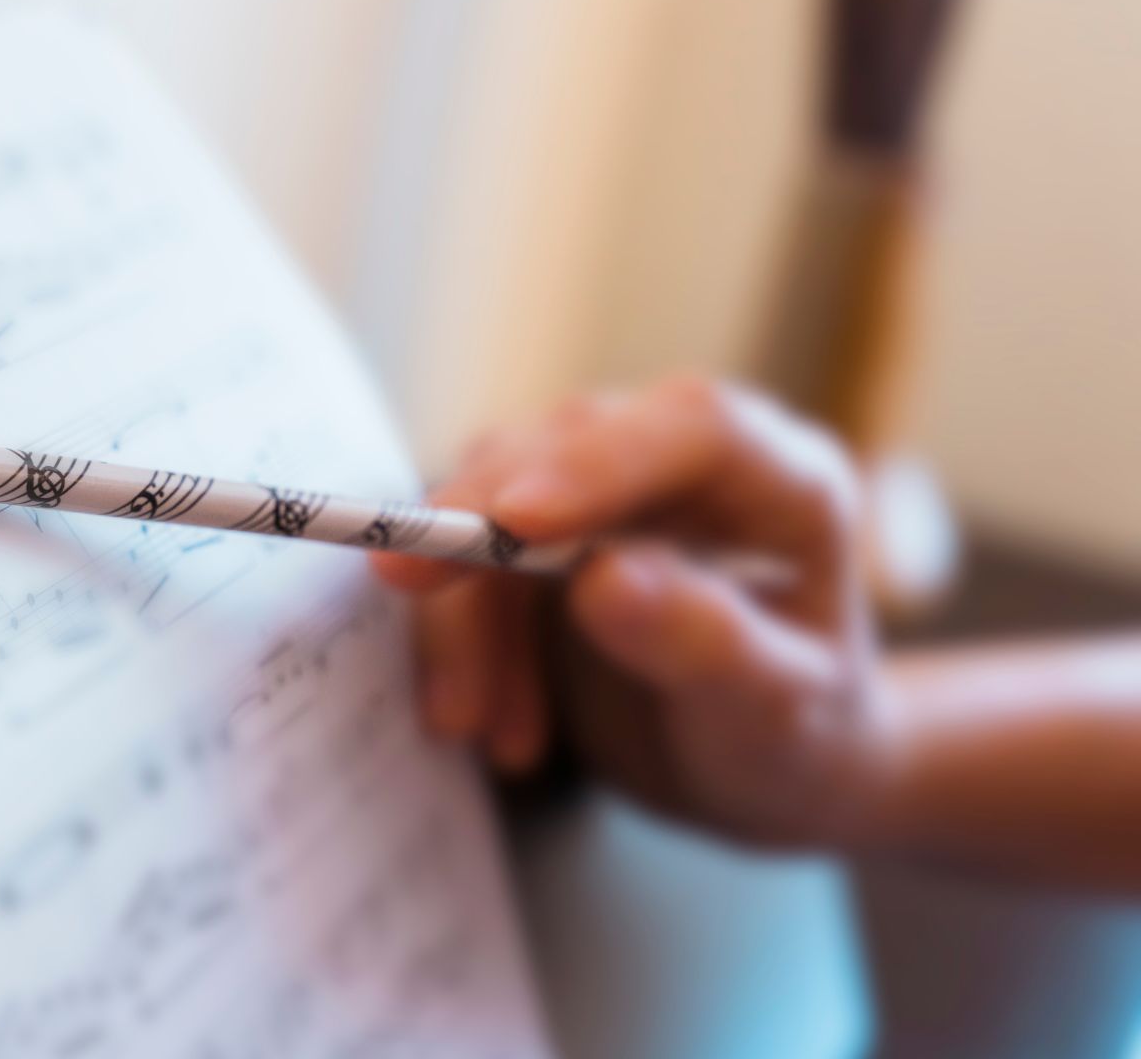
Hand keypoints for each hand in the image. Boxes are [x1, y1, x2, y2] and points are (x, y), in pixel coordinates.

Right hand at [375, 375, 896, 849]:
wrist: (763, 773)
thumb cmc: (797, 743)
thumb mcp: (774, 715)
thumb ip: (706, 643)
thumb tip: (605, 580)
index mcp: (783, 480)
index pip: (692, 427)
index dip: (597, 460)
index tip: (515, 518)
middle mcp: (689, 461)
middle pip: (562, 448)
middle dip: (478, 526)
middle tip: (404, 584)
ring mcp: (610, 489)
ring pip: (493, 498)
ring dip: (459, 609)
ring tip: (466, 726)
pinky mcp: (545, 531)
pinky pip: (469, 558)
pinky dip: (456, 636)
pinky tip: (482, 723)